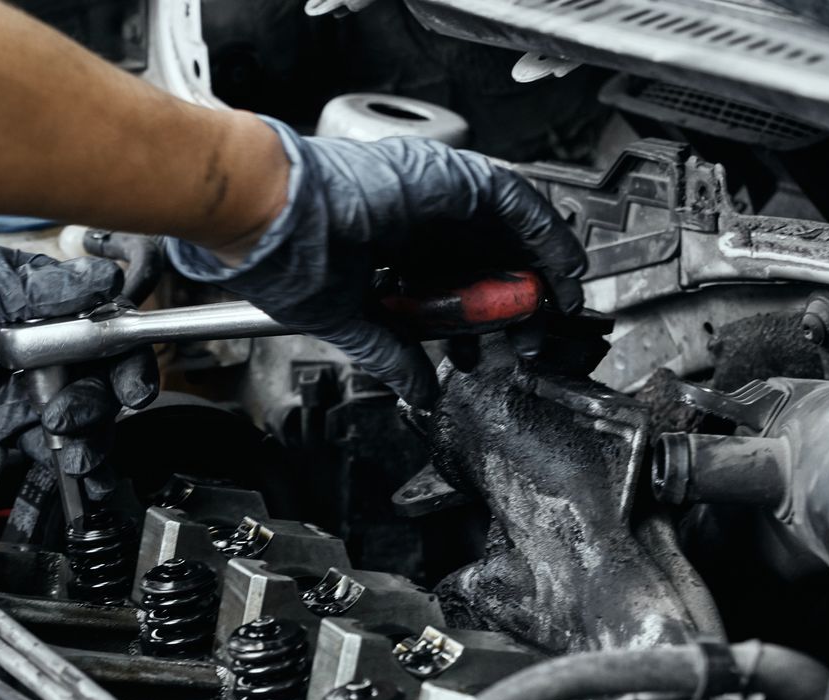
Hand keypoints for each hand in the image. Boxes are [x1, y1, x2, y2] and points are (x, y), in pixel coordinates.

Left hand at [0, 241, 157, 449]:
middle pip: (104, 384)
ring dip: (89, 438)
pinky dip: (66, 462)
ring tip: (72, 448)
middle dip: (102, 405)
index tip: (128, 384)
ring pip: (83, 420)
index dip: (128, 360)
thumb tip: (100, 282)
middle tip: (70, 414)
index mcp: (50, 306)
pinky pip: (48, 446)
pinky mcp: (5, 423)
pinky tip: (79, 473)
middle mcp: (48, 348)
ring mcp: (29, 388)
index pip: (110, 333)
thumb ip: (43, 291)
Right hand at [166, 120, 586, 406]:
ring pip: (506, 229)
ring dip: (536, 268)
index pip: (448, 282)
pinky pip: (516, 203)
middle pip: (484, 257)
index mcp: (388, 248)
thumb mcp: (353, 321)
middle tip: (529, 337)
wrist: (269, 217)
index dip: (476, 315)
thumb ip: (392, 354)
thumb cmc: (286, 257)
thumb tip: (419, 392)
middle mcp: (416, 218)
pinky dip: (544, 235)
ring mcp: (435, 195)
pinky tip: (558, 269)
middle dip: (511, 299)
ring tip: (556, 308)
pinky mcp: (452, 178)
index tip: (490, 346)